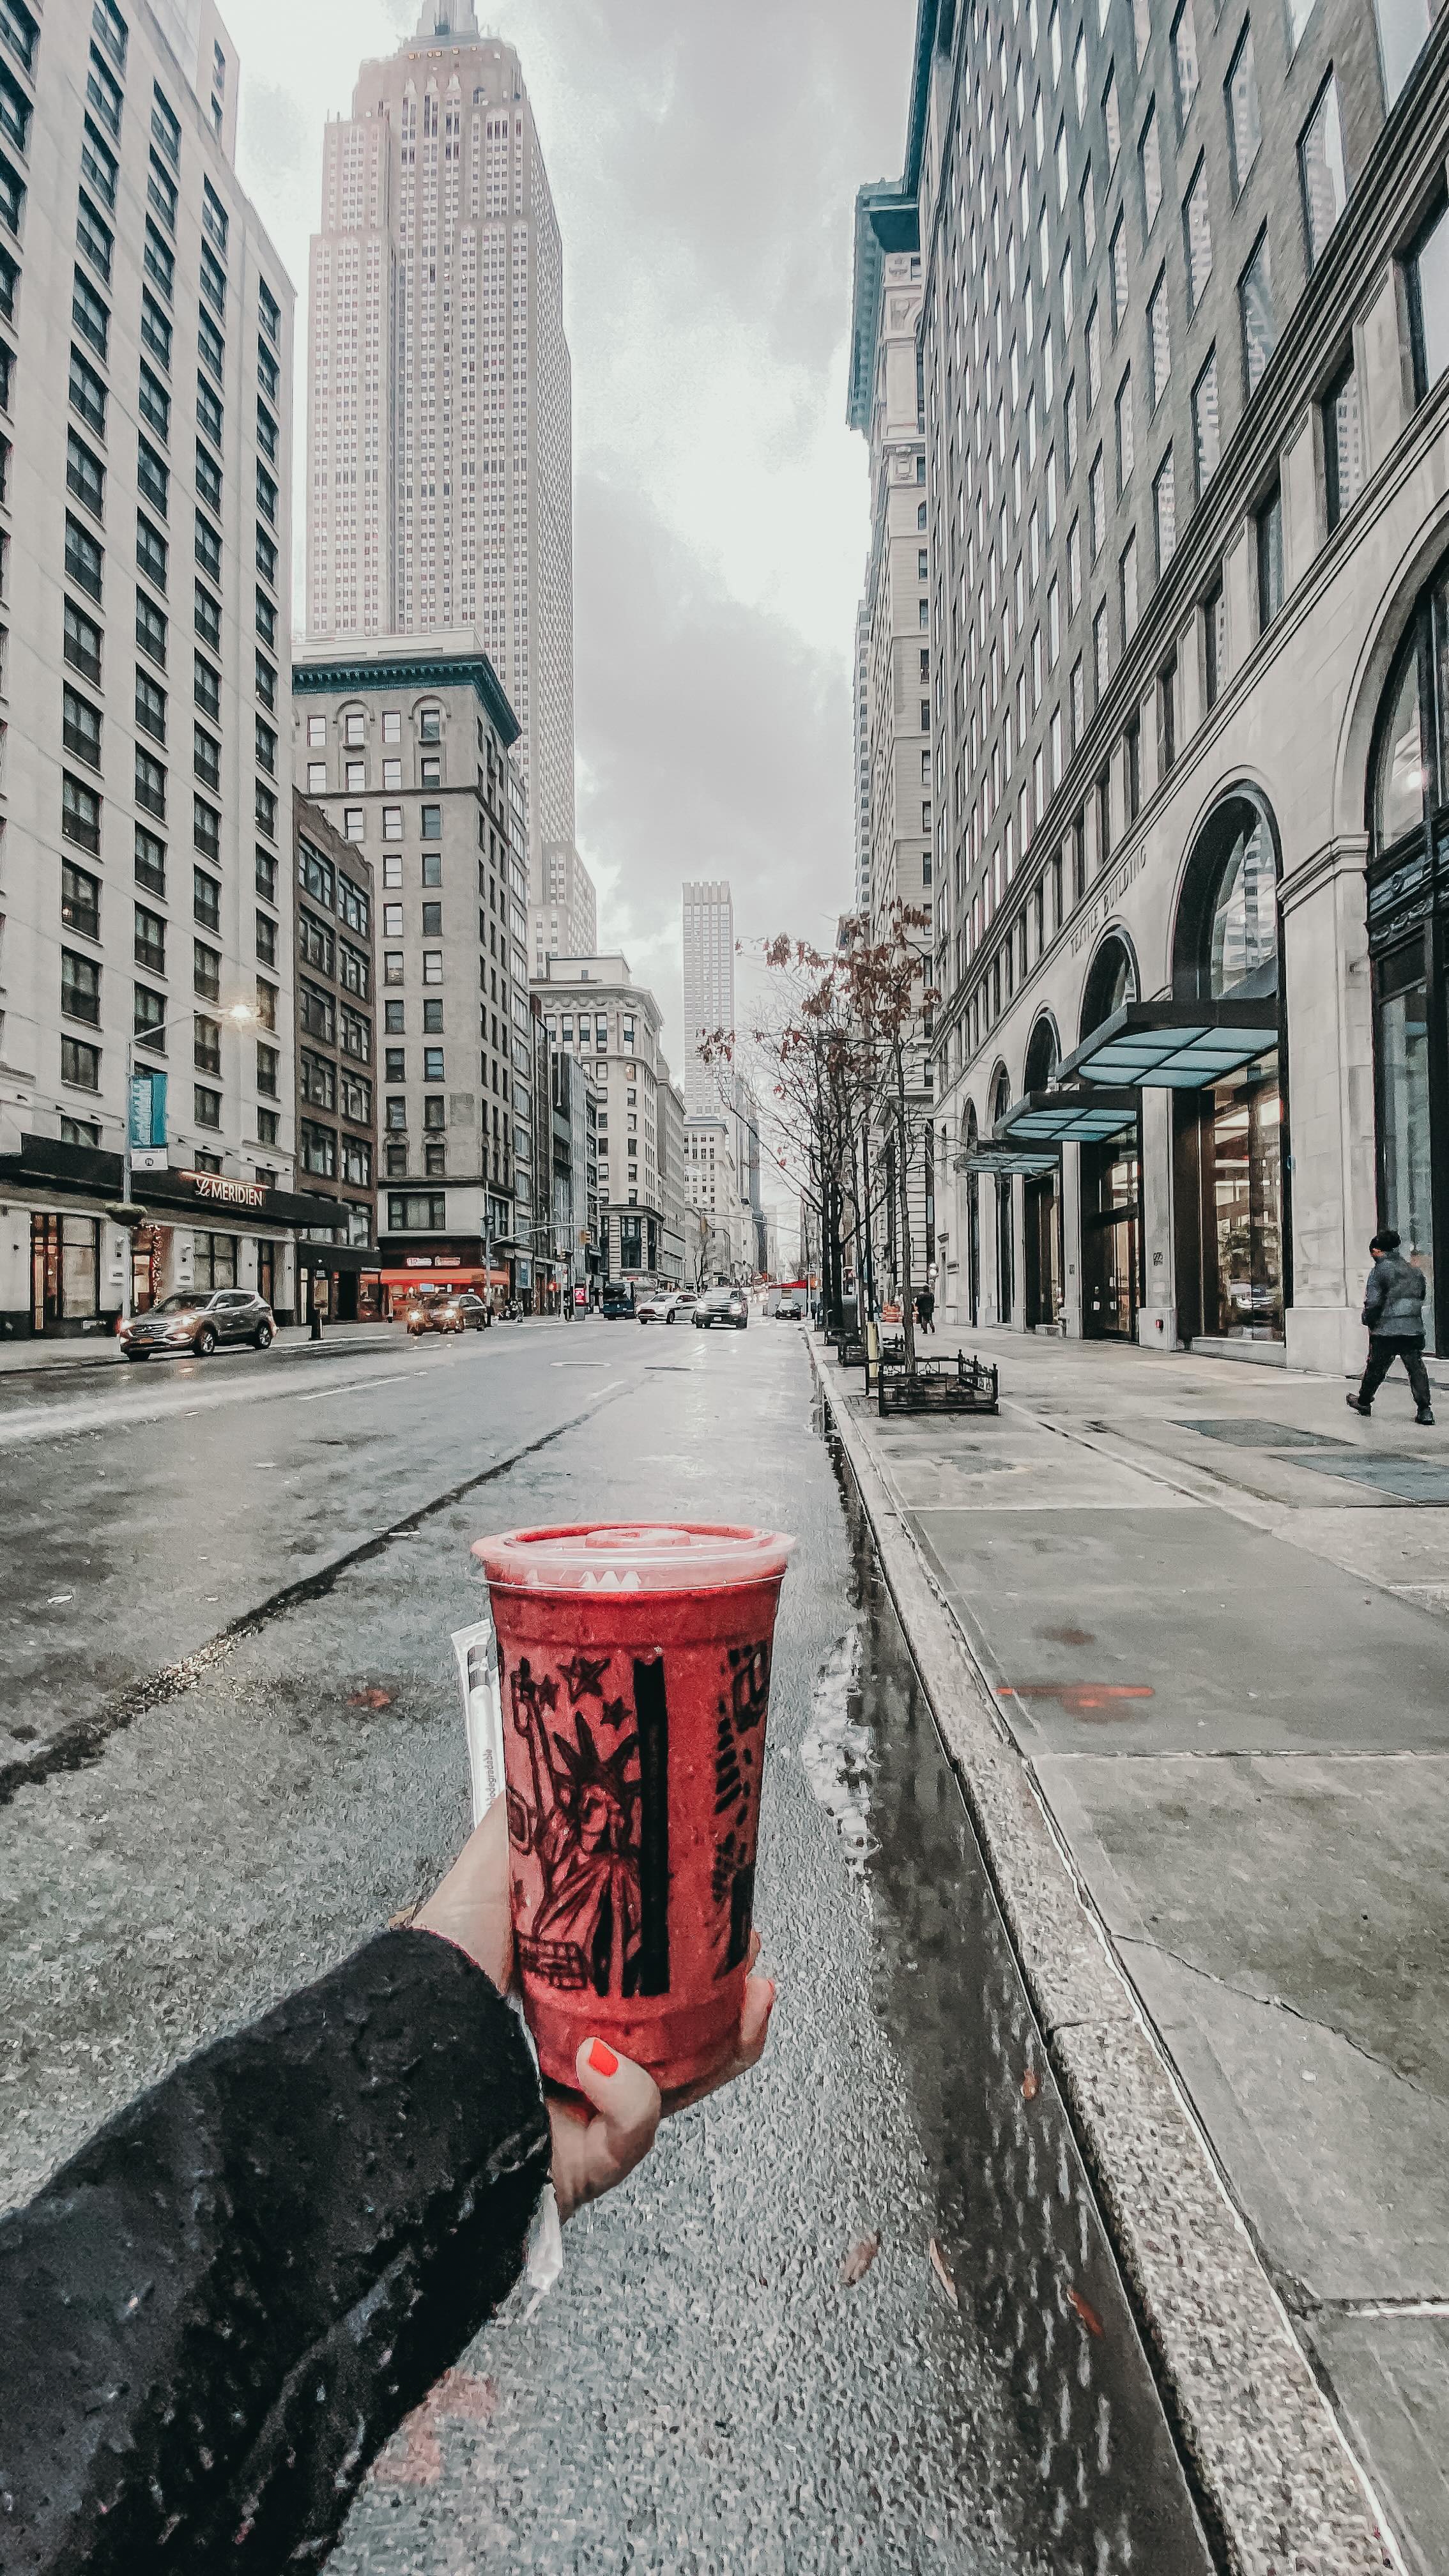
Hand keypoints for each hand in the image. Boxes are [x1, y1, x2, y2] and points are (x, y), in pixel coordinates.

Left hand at [412, 1805, 776, 2222]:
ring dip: (721, 2045)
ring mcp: (582, 2114)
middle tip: (753, 1960)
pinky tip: (605, 2060)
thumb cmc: (419, 1988)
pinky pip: (632, 2131)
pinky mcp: (579, 2162)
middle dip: (733, 2001)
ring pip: (681, 2088)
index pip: (656, 1981)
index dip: (704, 1954)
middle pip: (686, 2036)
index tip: (734, 1919)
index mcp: (565, 1998)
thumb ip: (521, 1830)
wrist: (375, 2080)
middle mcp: (578, 2057)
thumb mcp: (477, 1885)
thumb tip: (554, 1762)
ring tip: (741, 2001)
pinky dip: (631, 2094)